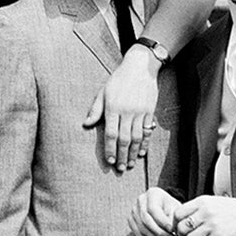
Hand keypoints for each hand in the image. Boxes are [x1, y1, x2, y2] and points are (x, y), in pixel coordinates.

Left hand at [83, 45, 160, 171]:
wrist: (140, 67)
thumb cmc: (118, 80)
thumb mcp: (103, 92)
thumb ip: (95, 109)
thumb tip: (86, 124)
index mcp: (113, 107)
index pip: (111, 133)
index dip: (110, 149)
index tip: (109, 161)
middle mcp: (127, 111)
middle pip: (124, 139)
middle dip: (122, 156)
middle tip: (120, 168)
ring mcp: (140, 112)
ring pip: (137, 137)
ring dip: (133, 153)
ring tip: (130, 164)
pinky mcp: (149, 111)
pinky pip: (147, 130)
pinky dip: (145, 143)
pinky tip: (141, 152)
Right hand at [129, 187, 181, 235]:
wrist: (162, 206)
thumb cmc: (170, 207)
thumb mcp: (175, 208)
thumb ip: (173, 217)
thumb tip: (171, 230)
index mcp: (152, 194)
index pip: (153, 209)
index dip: (162, 221)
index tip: (172, 230)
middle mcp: (140, 201)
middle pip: (145, 220)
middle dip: (159, 233)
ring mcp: (134, 211)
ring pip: (142, 229)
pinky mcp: (131, 221)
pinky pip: (138, 234)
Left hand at [173, 196, 235, 235]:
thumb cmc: (231, 209)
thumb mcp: (212, 201)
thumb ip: (197, 208)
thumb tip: (181, 219)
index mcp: (202, 202)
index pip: (178, 213)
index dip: (176, 222)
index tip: (178, 227)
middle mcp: (205, 212)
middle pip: (182, 227)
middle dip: (182, 235)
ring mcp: (212, 224)